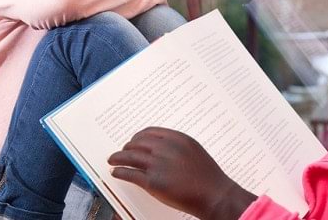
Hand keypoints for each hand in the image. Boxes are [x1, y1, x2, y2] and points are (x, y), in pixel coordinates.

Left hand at [108, 127, 256, 219]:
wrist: (214, 195)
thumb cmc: (208, 176)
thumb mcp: (194, 151)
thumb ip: (176, 147)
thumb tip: (158, 148)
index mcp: (177, 138)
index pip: (149, 132)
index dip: (138, 137)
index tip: (133, 141)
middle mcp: (166, 148)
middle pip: (137, 143)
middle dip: (127, 147)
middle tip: (122, 152)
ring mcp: (158, 164)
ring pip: (129, 157)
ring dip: (117, 158)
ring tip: (112, 160)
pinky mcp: (152, 182)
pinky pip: (129, 173)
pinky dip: (119, 172)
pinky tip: (116, 172)